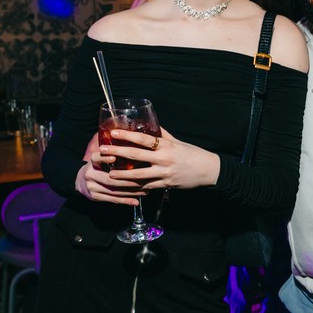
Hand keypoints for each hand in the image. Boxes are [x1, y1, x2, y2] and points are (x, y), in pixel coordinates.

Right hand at [74, 132, 143, 205]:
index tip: (114, 156)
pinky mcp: (95, 197)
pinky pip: (113, 199)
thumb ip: (112, 156)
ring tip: (145, 190)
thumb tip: (134, 151)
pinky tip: (136, 201)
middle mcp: (90, 174)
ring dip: (131, 191)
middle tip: (143, 179)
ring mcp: (92, 187)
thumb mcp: (101, 160)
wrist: (80, 182)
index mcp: (92, 163)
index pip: (96, 158)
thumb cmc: (98, 168)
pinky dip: (126, 201)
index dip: (105, 158)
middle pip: (109, 178)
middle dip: (128, 180)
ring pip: (113, 190)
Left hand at [100, 127, 220, 189]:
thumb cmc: (193, 154)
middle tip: (103, 152)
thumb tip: (150, 125)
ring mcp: (164, 174)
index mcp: (166, 146)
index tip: (113, 133)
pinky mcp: (166, 185)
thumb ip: (163, 135)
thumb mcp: (178, 142)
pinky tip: (125, 187)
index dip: (126, 136)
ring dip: (123, 176)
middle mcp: (164, 160)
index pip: (143, 140)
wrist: (208, 171)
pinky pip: (148, 187)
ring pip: (139, 176)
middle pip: (136, 156)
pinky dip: (136, 187)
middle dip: (118, 153)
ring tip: (110, 175)